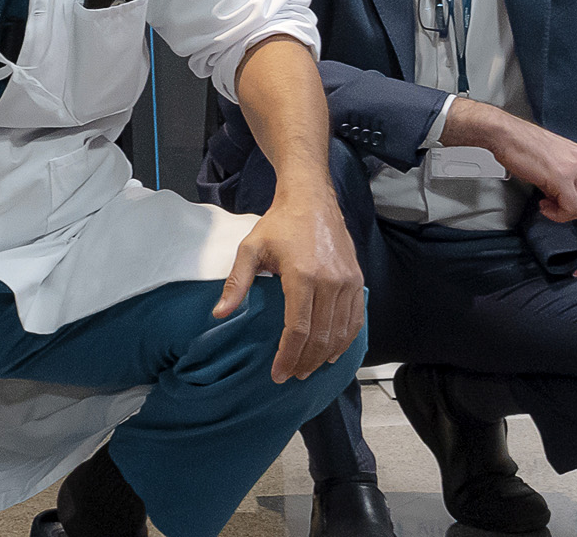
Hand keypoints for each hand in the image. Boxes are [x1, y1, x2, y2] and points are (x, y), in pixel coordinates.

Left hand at [212, 184, 364, 382]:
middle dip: (305, 362)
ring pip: (340, 332)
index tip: (278, 374)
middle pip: (320, 336)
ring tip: (308, 368)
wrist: (312, 200)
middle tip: (292, 376)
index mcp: (302, 276)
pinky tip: (332, 352)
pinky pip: (355, 319)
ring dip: (325, 356)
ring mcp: (348, 282)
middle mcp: (330, 281)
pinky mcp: (357, 280)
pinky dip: (345, 340)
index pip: (297, 329)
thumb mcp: (251, 249)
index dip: (288, 356)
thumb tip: (219, 313)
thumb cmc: (279, 224)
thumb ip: (236, 283)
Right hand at [442, 100, 576, 222]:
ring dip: (565, 213)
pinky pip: (571, 207)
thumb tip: (561, 196)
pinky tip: (544, 206)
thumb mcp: (550, 159)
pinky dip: (559, 214)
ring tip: (548, 206)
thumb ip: (562, 177)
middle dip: (573, 210)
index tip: (559, 202)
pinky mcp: (562, 177)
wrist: (504, 134)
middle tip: (554, 207)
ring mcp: (574, 168)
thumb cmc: (519, 143)